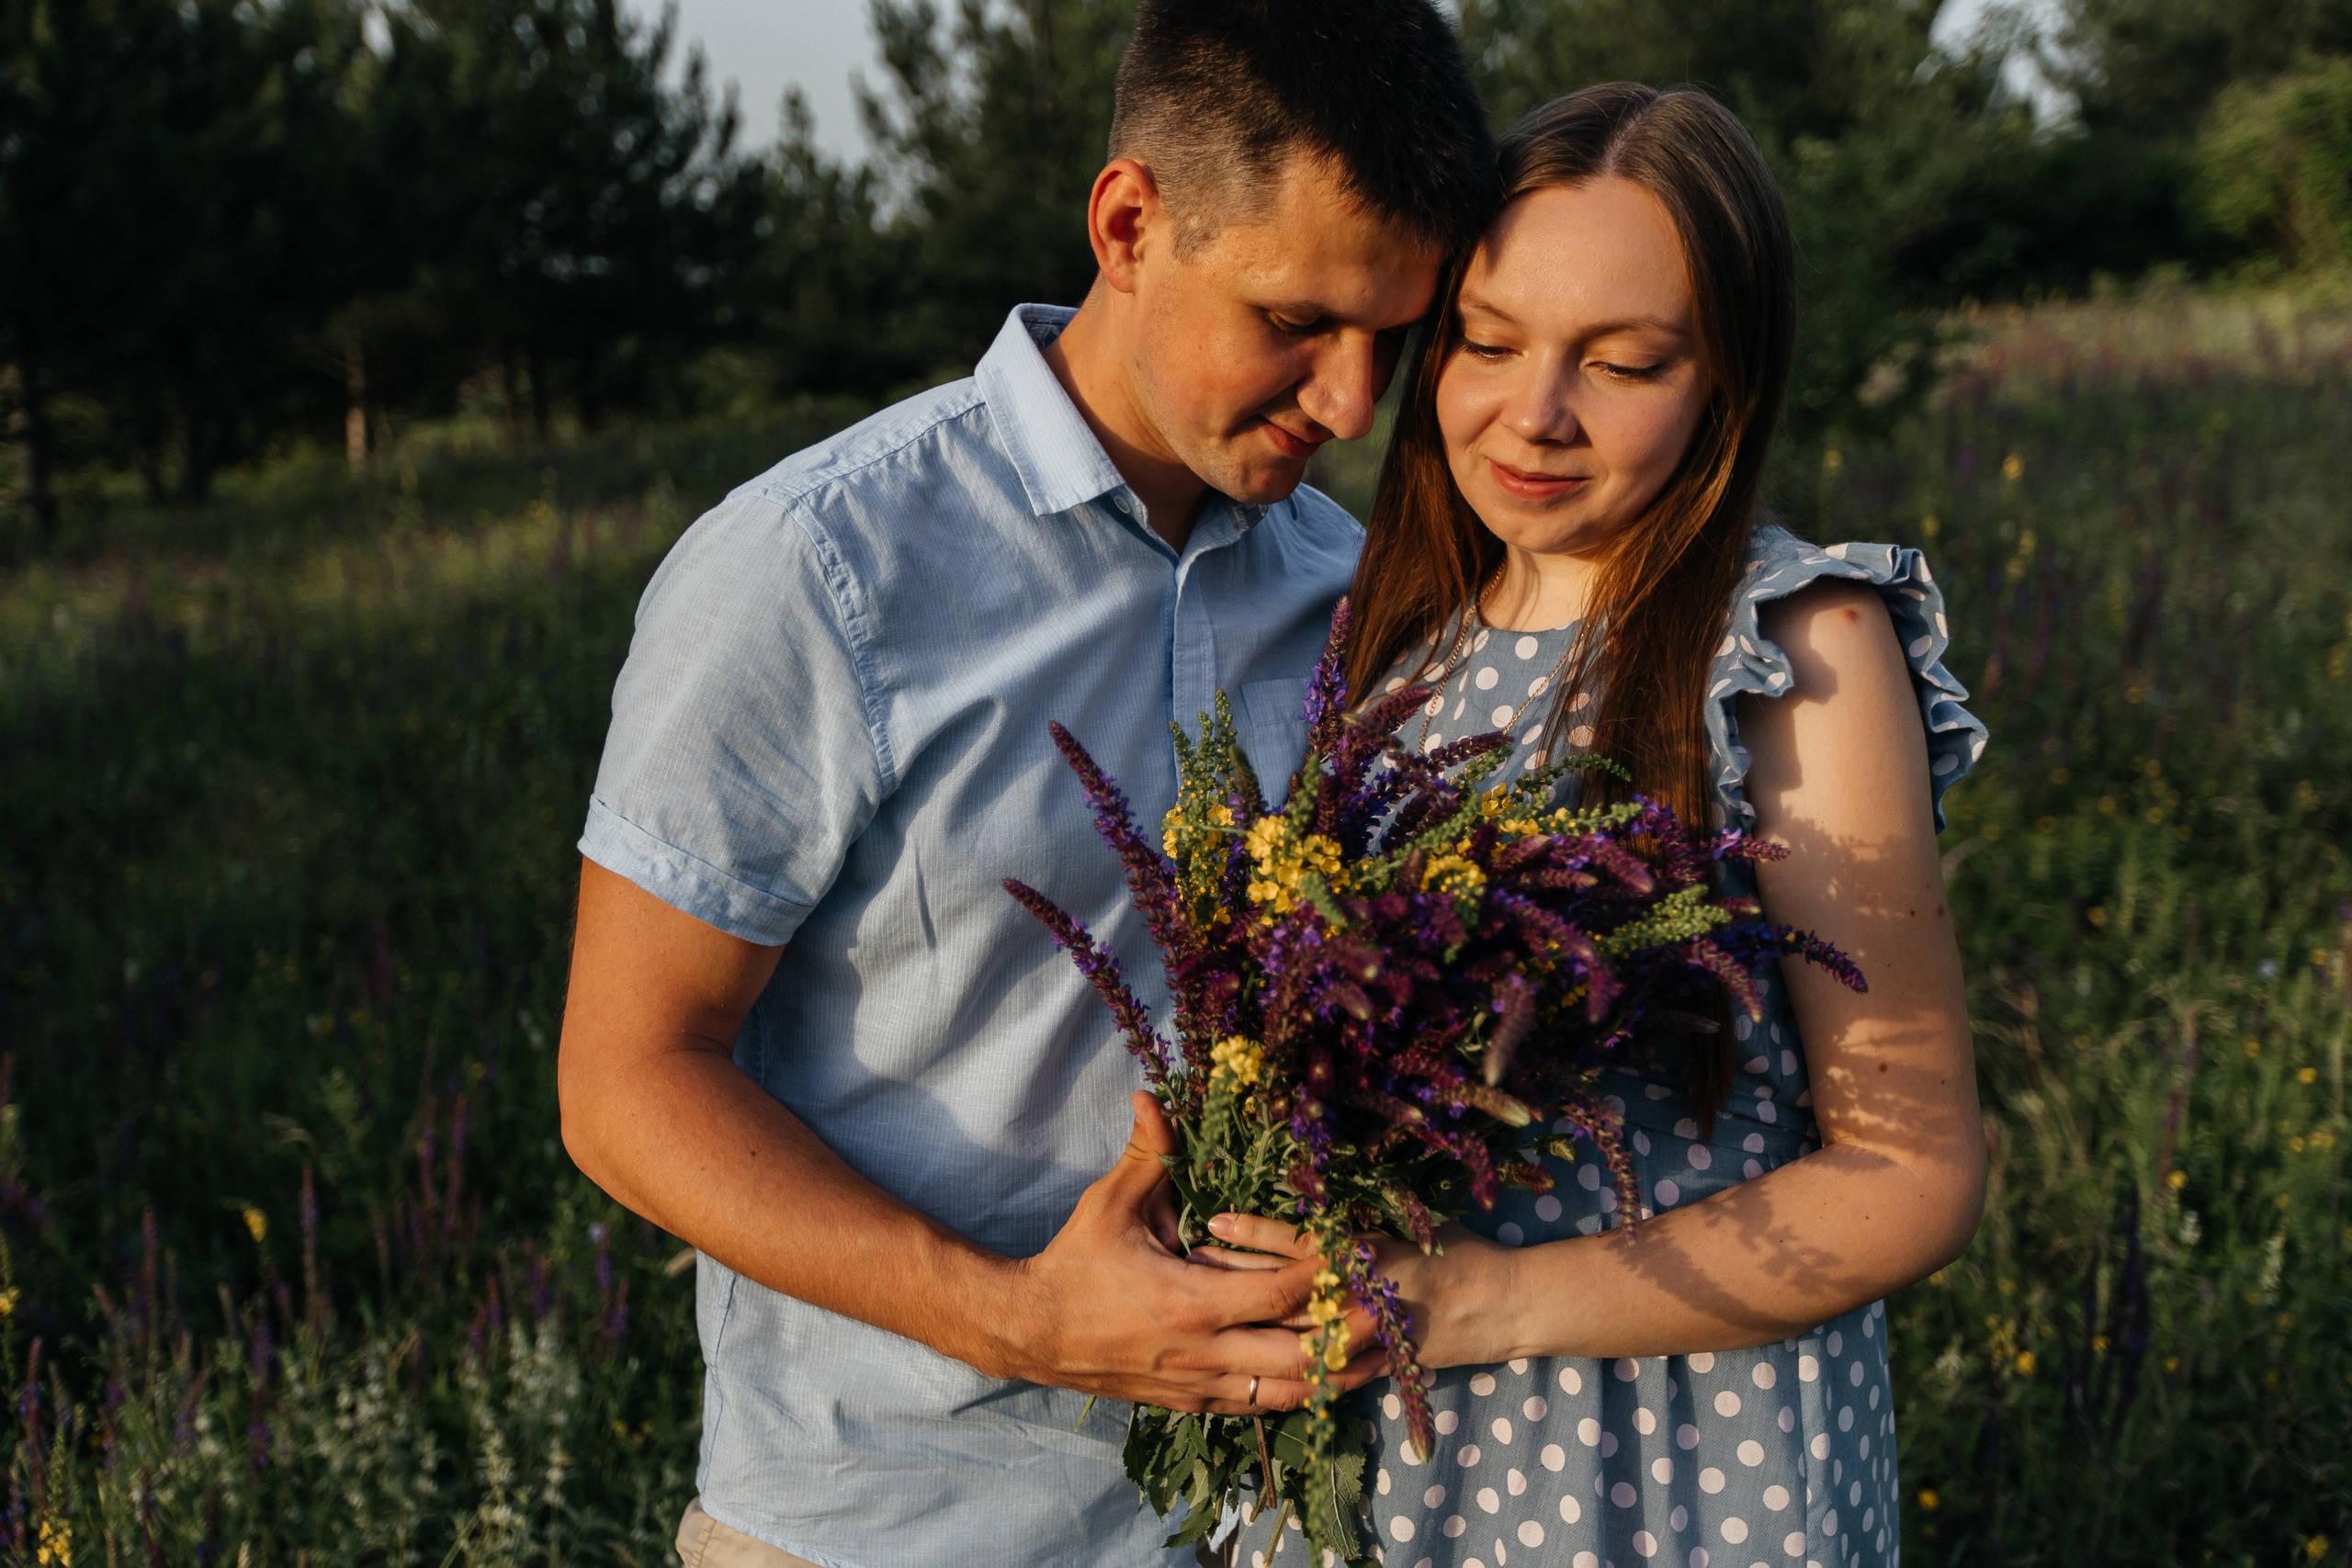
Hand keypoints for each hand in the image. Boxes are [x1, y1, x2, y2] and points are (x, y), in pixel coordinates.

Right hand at [985, 1094, 1378, 1413]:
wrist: (1032, 1331)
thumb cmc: (1074, 1262)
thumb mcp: (1109, 1204)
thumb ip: (1144, 1152)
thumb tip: (1151, 1094)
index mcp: (1191, 1302)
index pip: (1279, 1294)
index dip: (1324, 1276)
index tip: (1357, 1255)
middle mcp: (1204, 1352)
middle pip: (1300, 1357)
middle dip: (1348, 1335)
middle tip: (1390, 1313)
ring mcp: (1199, 1384)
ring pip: (1286, 1393)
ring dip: (1334, 1376)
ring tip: (1376, 1360)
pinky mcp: (1190, 1402)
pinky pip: (1256, 1406)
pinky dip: (1295, 1395)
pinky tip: (1321, 1384)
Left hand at [1196, 1213, 1528, 1373]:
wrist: (1504, 1306)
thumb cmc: (1458, 1252)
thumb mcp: (1409, 1223)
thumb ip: (1358, 1220)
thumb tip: (1311, 1194)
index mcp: (1367, 1254)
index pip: (1299, 1242)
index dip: (1254, 1232)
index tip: (1214, 1219)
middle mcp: (1359, 1297)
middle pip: (1282, 1289)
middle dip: (1233, 1277)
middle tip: (1189, 1258)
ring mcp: (1363, 1337)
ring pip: (1292, 1330)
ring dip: (1246, 1317)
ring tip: (1201, 1304)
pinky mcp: (1370, 1364)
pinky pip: (1317, 1369)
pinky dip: (1280, 1359)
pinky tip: (1242, 1355)